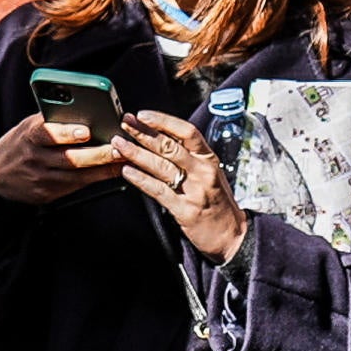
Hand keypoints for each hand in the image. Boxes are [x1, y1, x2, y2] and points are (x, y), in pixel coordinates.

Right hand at [0, 112, 123, 205]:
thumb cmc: (20, 143)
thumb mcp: (29, 126)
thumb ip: (52, 120)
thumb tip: (87, 111)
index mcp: (28, 136)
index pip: (47, 133)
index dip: (67, 132)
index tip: (87, 130)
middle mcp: (33, 159)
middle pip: (69, 159)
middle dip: (98, 154)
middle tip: (121, 148)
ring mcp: (40, 180)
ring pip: (77, 176)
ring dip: (104, 169)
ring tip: (124, 160)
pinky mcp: (46, 194)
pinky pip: (75, 187)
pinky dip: (95, 179)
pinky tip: (112, 172)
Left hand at [116, 110, 248, 263]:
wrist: (231, 235)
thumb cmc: (217, 202)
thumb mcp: (210, 173)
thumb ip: (190, 157)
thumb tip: (162, 138)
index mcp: (209, 159)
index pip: (187, 132)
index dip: (164, 121)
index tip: (143, 115)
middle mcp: (203, 171)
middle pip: (170, 146)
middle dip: (143, 133)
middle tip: (125, 123)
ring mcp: (194, 190)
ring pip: (160, 166)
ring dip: (136, 153)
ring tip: (119, 145)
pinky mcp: (184, 210)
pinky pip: (158, 190)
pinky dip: (140, 179)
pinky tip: (127, 171)